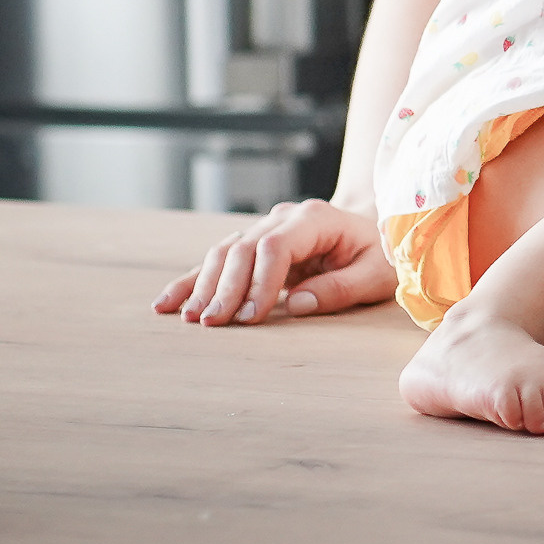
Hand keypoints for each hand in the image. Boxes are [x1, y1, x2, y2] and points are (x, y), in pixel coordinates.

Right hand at [152, 197, 398, 326]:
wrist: (371, 231)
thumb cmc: (377, 254)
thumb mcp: (375, 273)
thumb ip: (341, 287)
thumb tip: (297, 304)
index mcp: (315, 219)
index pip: (276, 246)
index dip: (260, 282)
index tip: (250, 317)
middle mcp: (283, 218)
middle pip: (242, 248)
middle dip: (225, 288)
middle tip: (212, 324)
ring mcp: (264, 228)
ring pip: (223, 252)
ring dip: (203, 286)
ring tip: (188, 319)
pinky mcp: (251, 246)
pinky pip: (217, 262)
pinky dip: (191, 282)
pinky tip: (166, 303)